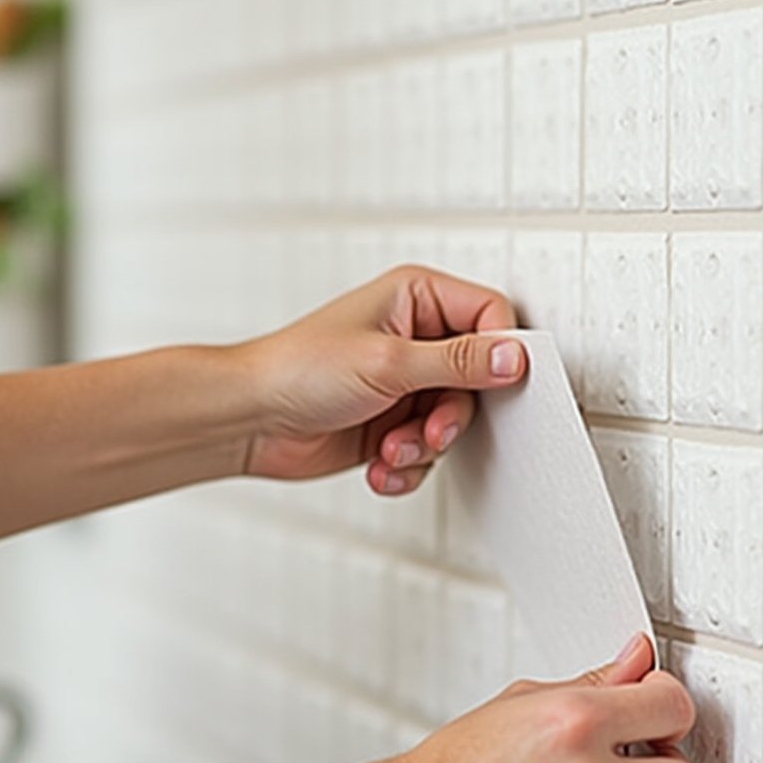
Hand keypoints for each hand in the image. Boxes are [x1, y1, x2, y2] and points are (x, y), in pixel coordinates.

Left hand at [239, 264, 524, 493]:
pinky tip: (380, 465)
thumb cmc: (297, 370)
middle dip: (451, 416)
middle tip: (429, 430)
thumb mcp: (389, 362)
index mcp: (417, 298)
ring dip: (425, 445)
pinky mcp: (394, 423)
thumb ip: (459, 362)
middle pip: (478, 379)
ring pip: (453, 421)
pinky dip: (408, 465)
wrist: (249, 420)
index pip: (490, 316)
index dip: (501, 354)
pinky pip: (428, 450)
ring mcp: (405, 383)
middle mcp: (416, 337)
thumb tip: (514, 356)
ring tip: (392, 448)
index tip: (498, 385)